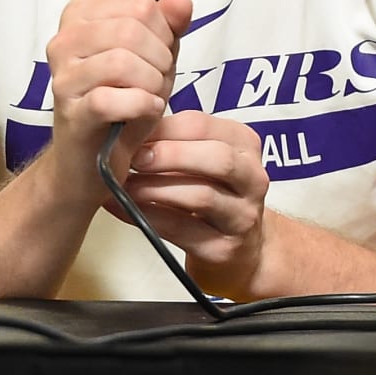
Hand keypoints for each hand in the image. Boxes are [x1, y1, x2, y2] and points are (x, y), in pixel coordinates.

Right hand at [44, 0, 192, 196]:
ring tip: (152, 96)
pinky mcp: (70, 112)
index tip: (159, 56)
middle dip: (160, 59)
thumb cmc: (123, 104)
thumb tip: (180, 1)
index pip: (140, 5)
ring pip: (121, 62)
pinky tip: (146, 110)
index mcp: (81, 17)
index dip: (164, 32)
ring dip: (152, 83)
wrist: (94, 160)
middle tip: (158, 81)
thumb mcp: (153, 58)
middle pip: (131, 30)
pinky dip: (140, 105)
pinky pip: (110, 99)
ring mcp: (63, 77)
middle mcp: (64, 41)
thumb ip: (168, 26)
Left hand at [118, 111, 269, 298]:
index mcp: (245, 145)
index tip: (132, 131)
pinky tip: (123, 208)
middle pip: (217, 158)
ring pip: (201, 196)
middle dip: (170, 155)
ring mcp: (242, 216)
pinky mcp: (223, 249)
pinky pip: (180, 229)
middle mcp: (252, 179)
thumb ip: (174, 140)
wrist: (240, 248)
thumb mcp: (202, 158)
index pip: (202, 125)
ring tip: (124, 185)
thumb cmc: (212, 192)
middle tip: (133, 158)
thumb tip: (128, 127)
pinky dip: (146, 216)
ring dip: (155, 188)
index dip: (163, 127)